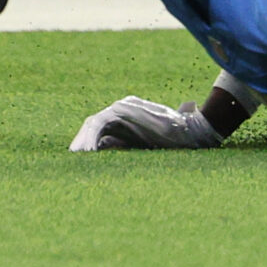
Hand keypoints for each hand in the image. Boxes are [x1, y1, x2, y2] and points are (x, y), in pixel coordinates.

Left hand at [70, 96, 225, 151]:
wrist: (193, 131)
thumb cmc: (175, 141)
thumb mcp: (150, 144)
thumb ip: (132, 144)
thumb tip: (109, 153)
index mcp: (126, 116)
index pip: (100, 129)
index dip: (88, 143)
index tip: (80, 159)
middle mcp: (121, 108)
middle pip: (93, 125)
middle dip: (82, 142)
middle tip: (73, 159)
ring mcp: (121, 107)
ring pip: (93, 124)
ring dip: (84, 142)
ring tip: (77, 158)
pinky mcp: (123, 110)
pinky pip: (100, 124)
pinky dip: (92, 139)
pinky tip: (88, 153)